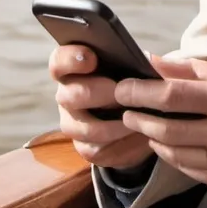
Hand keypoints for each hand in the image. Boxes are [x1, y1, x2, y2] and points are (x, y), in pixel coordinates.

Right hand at [49, 45, 154, 171]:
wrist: (138, 115)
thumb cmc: (131, 80)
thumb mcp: (132, 65)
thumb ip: (132, 59)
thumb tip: (147, 58)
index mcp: (73, 70)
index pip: (59, 61)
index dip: (71, 59)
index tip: (91, 57)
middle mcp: (67, 96)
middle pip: (70, 95)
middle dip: (99, 92)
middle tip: (121, 91)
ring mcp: (73, 124)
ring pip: (85, 128)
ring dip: (114, 124)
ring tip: (139, 118)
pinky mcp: (85, 148)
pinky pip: (99, 149)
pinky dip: (123, 143)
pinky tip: (140, 135)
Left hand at [116, 57, 206, 195]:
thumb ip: (199, 71)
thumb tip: (158, 62)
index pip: (175, 94)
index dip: (141, 91)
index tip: (122, 87)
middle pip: (167, 127)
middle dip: (138, 118)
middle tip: (125, 109)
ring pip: (174, 151)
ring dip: (153, 138)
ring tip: (145, 124)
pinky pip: (189, 169)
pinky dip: (173, 154)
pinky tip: (170, 143)